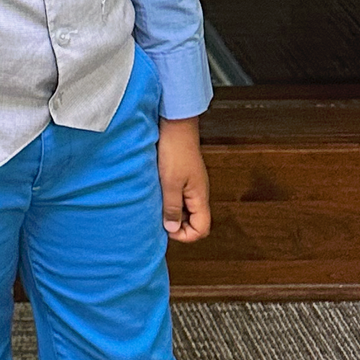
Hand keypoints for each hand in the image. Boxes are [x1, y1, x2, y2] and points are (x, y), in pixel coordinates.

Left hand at [158, 118, 210, 241]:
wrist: (175, 124)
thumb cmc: (175, 150)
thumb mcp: (170, 183)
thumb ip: (173, 207)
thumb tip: (173, 229)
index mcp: (200, 197)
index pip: (202, 229)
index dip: (186, 235)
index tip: (167, 227)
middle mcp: (199, 192)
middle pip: (194, 220)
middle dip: (178, 224)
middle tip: (160, 216)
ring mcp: (192, 183)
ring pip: (186, 208)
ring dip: (172, 210)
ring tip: (157, 203)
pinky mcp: (184, 175)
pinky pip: (180, 195)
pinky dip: (170, 198)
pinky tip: (158, 192)